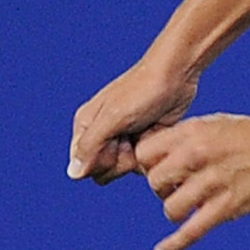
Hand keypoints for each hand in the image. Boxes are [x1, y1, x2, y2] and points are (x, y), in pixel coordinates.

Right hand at [69, 57, 198, 183]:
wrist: (176, 75)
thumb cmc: (143, 91)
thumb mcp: (114, 117)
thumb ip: (91, 146)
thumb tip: (73, 174)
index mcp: (86, 126)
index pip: (84, 166)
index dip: (102, 162)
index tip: (116, 142)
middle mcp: (101, 134)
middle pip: (104, 172)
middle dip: (121, 160)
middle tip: (133, 136)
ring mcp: (123, 139)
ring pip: (125, 169)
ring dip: (139, 157)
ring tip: (146, 131)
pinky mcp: (143, 141)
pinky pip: (143, 163)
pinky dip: (152, 153)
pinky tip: (156, 133)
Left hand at [136, 112, 249, 249]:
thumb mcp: (212, 123)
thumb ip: (184, 139)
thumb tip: (160, 157)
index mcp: (191, 132)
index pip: (145, 154)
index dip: (149, 164)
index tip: (160, 168)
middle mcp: (197, 156)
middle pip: (154, 182)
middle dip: (161, 188)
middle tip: (177, 187)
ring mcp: (212, 182)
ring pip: (170, 208)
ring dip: (175, 209)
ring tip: (189, 205)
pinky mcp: (227, 206)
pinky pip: (192, 231)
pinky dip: (174, 245)